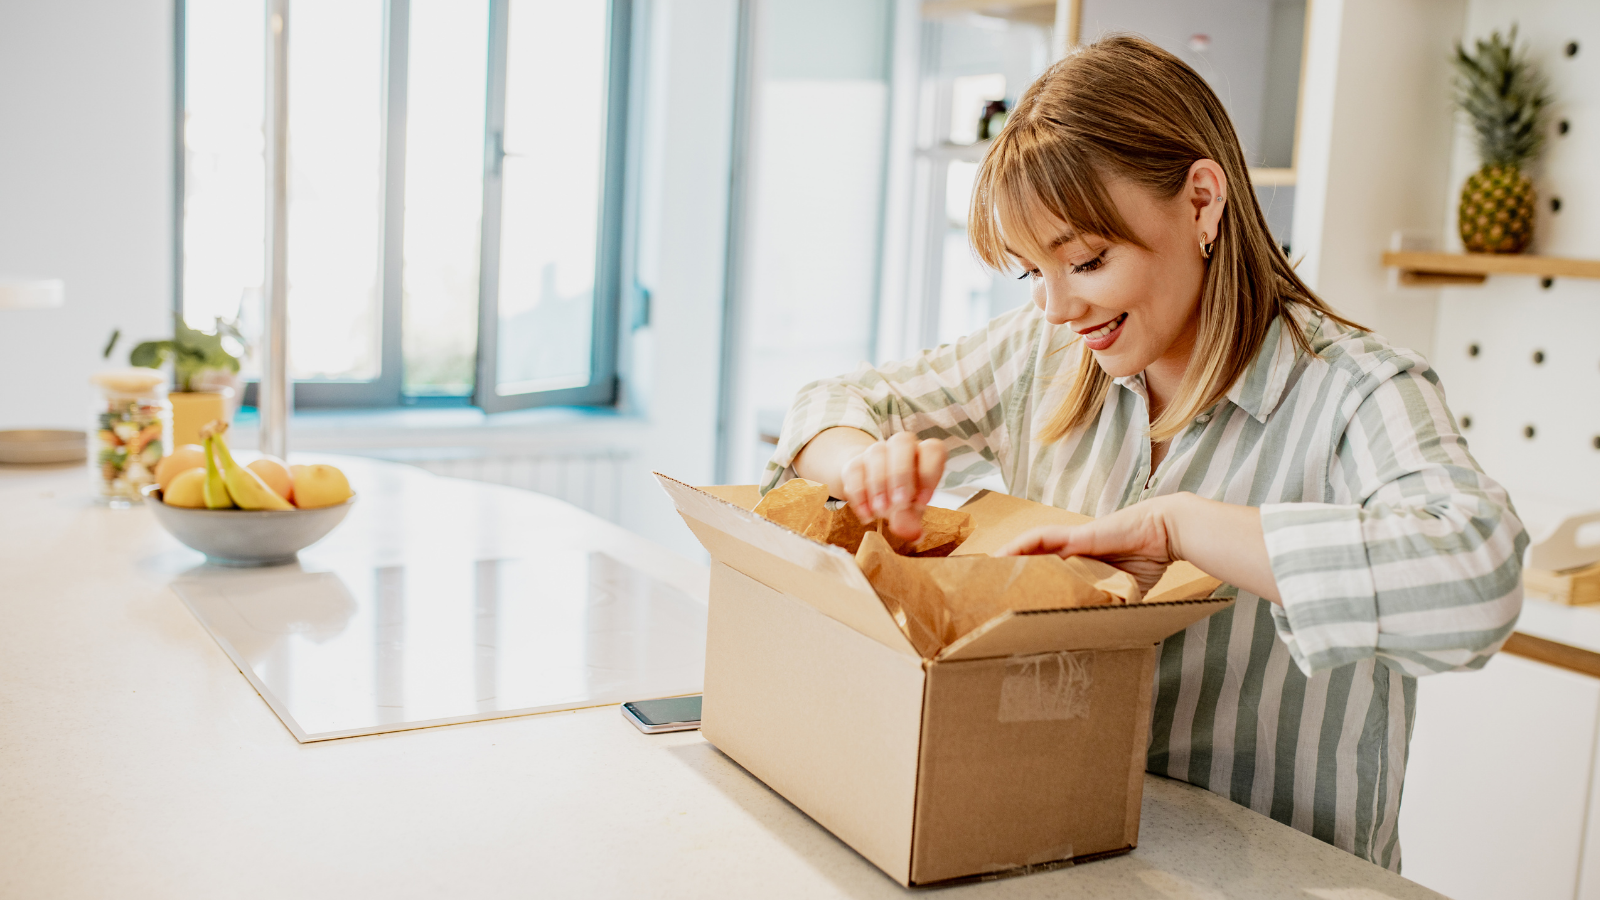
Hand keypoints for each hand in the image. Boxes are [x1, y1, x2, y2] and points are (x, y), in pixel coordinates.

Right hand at [840, 432, 946, 540]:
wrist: (873, 489)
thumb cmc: (902, 496)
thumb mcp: (911, 510)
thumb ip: (913, 520)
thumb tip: (915, 535)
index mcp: (924, 453)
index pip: (932, 450)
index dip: (929, 473)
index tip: (923, 501)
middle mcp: (902, 446)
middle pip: (902, 443)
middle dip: (901, 475)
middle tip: (899, 503)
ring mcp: (876, 451)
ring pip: (876, 453)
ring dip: (879, 484)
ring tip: (880, 512)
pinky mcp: (855, 462)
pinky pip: (854, 470)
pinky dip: (859, 494)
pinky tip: (866, 514)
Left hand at [996, 495, 1183, 599]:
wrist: (1166, 533)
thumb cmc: (1149, 560)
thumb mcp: (1125, 592)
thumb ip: (1110, 607)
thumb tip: (1104, 638)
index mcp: (1080, 566)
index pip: (1046, 576)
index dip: (1027, 587)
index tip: (1010, 604)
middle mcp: (1070, 552)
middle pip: (1030, 562)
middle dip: (1009, 576)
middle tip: (987, 593)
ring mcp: (1070, 541)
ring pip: (1028, 550)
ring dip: (1006, 560)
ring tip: (984, 575)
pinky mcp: (1074, 534)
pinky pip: (1039, 538)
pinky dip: (1019, 546)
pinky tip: (1001, 556)